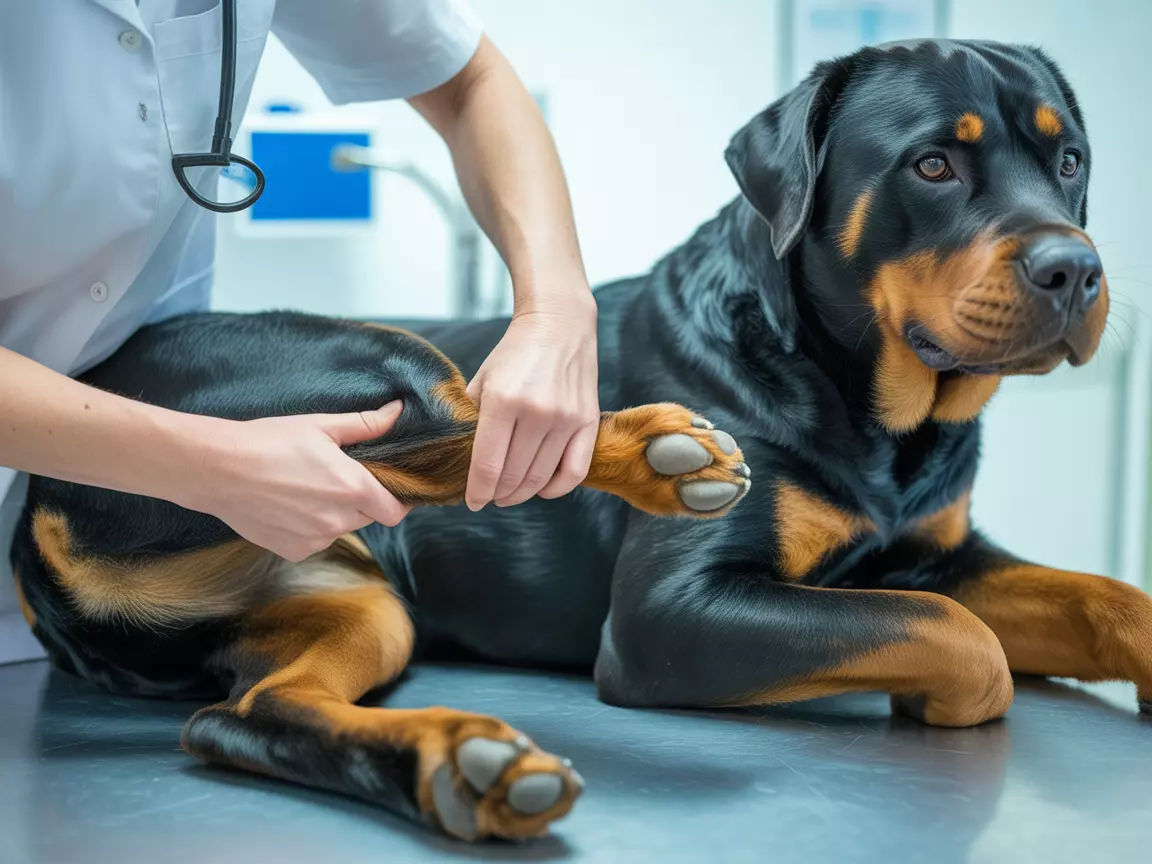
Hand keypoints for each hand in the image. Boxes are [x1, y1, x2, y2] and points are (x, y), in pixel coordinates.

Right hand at [185, 402, 410, 561]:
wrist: (217, 469)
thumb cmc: (269, 442)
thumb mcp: (320, 426)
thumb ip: (365, 425)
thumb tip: (397, 412)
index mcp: (353, 488)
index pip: (396, 511)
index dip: (398, 500)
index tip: (389, 487)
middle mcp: (339, 521)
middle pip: (368, 517)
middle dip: (361, 501)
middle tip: (336, 478)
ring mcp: (315, 540)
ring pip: (340, 529)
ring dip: (334, 514)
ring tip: (306, 488)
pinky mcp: (293, 551)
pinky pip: (314, 541)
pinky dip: (308, 528)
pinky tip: (287, 506)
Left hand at [465, 302, 599, 509]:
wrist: (559, 325)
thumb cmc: (515, 353)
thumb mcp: (482, 379)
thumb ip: (471, 418)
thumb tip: (459, 459)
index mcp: (504, 400)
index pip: (488, 465)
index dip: (477, 491)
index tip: (472, 502)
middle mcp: (538, 412)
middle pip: (513, 476)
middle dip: (497, 494)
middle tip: (489, 497)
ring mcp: (566, 419)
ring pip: (540, 478)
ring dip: (521, 494)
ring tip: (509, 495)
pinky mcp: (587, 421)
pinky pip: (575, 471)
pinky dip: (556, 488)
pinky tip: (541, 490)